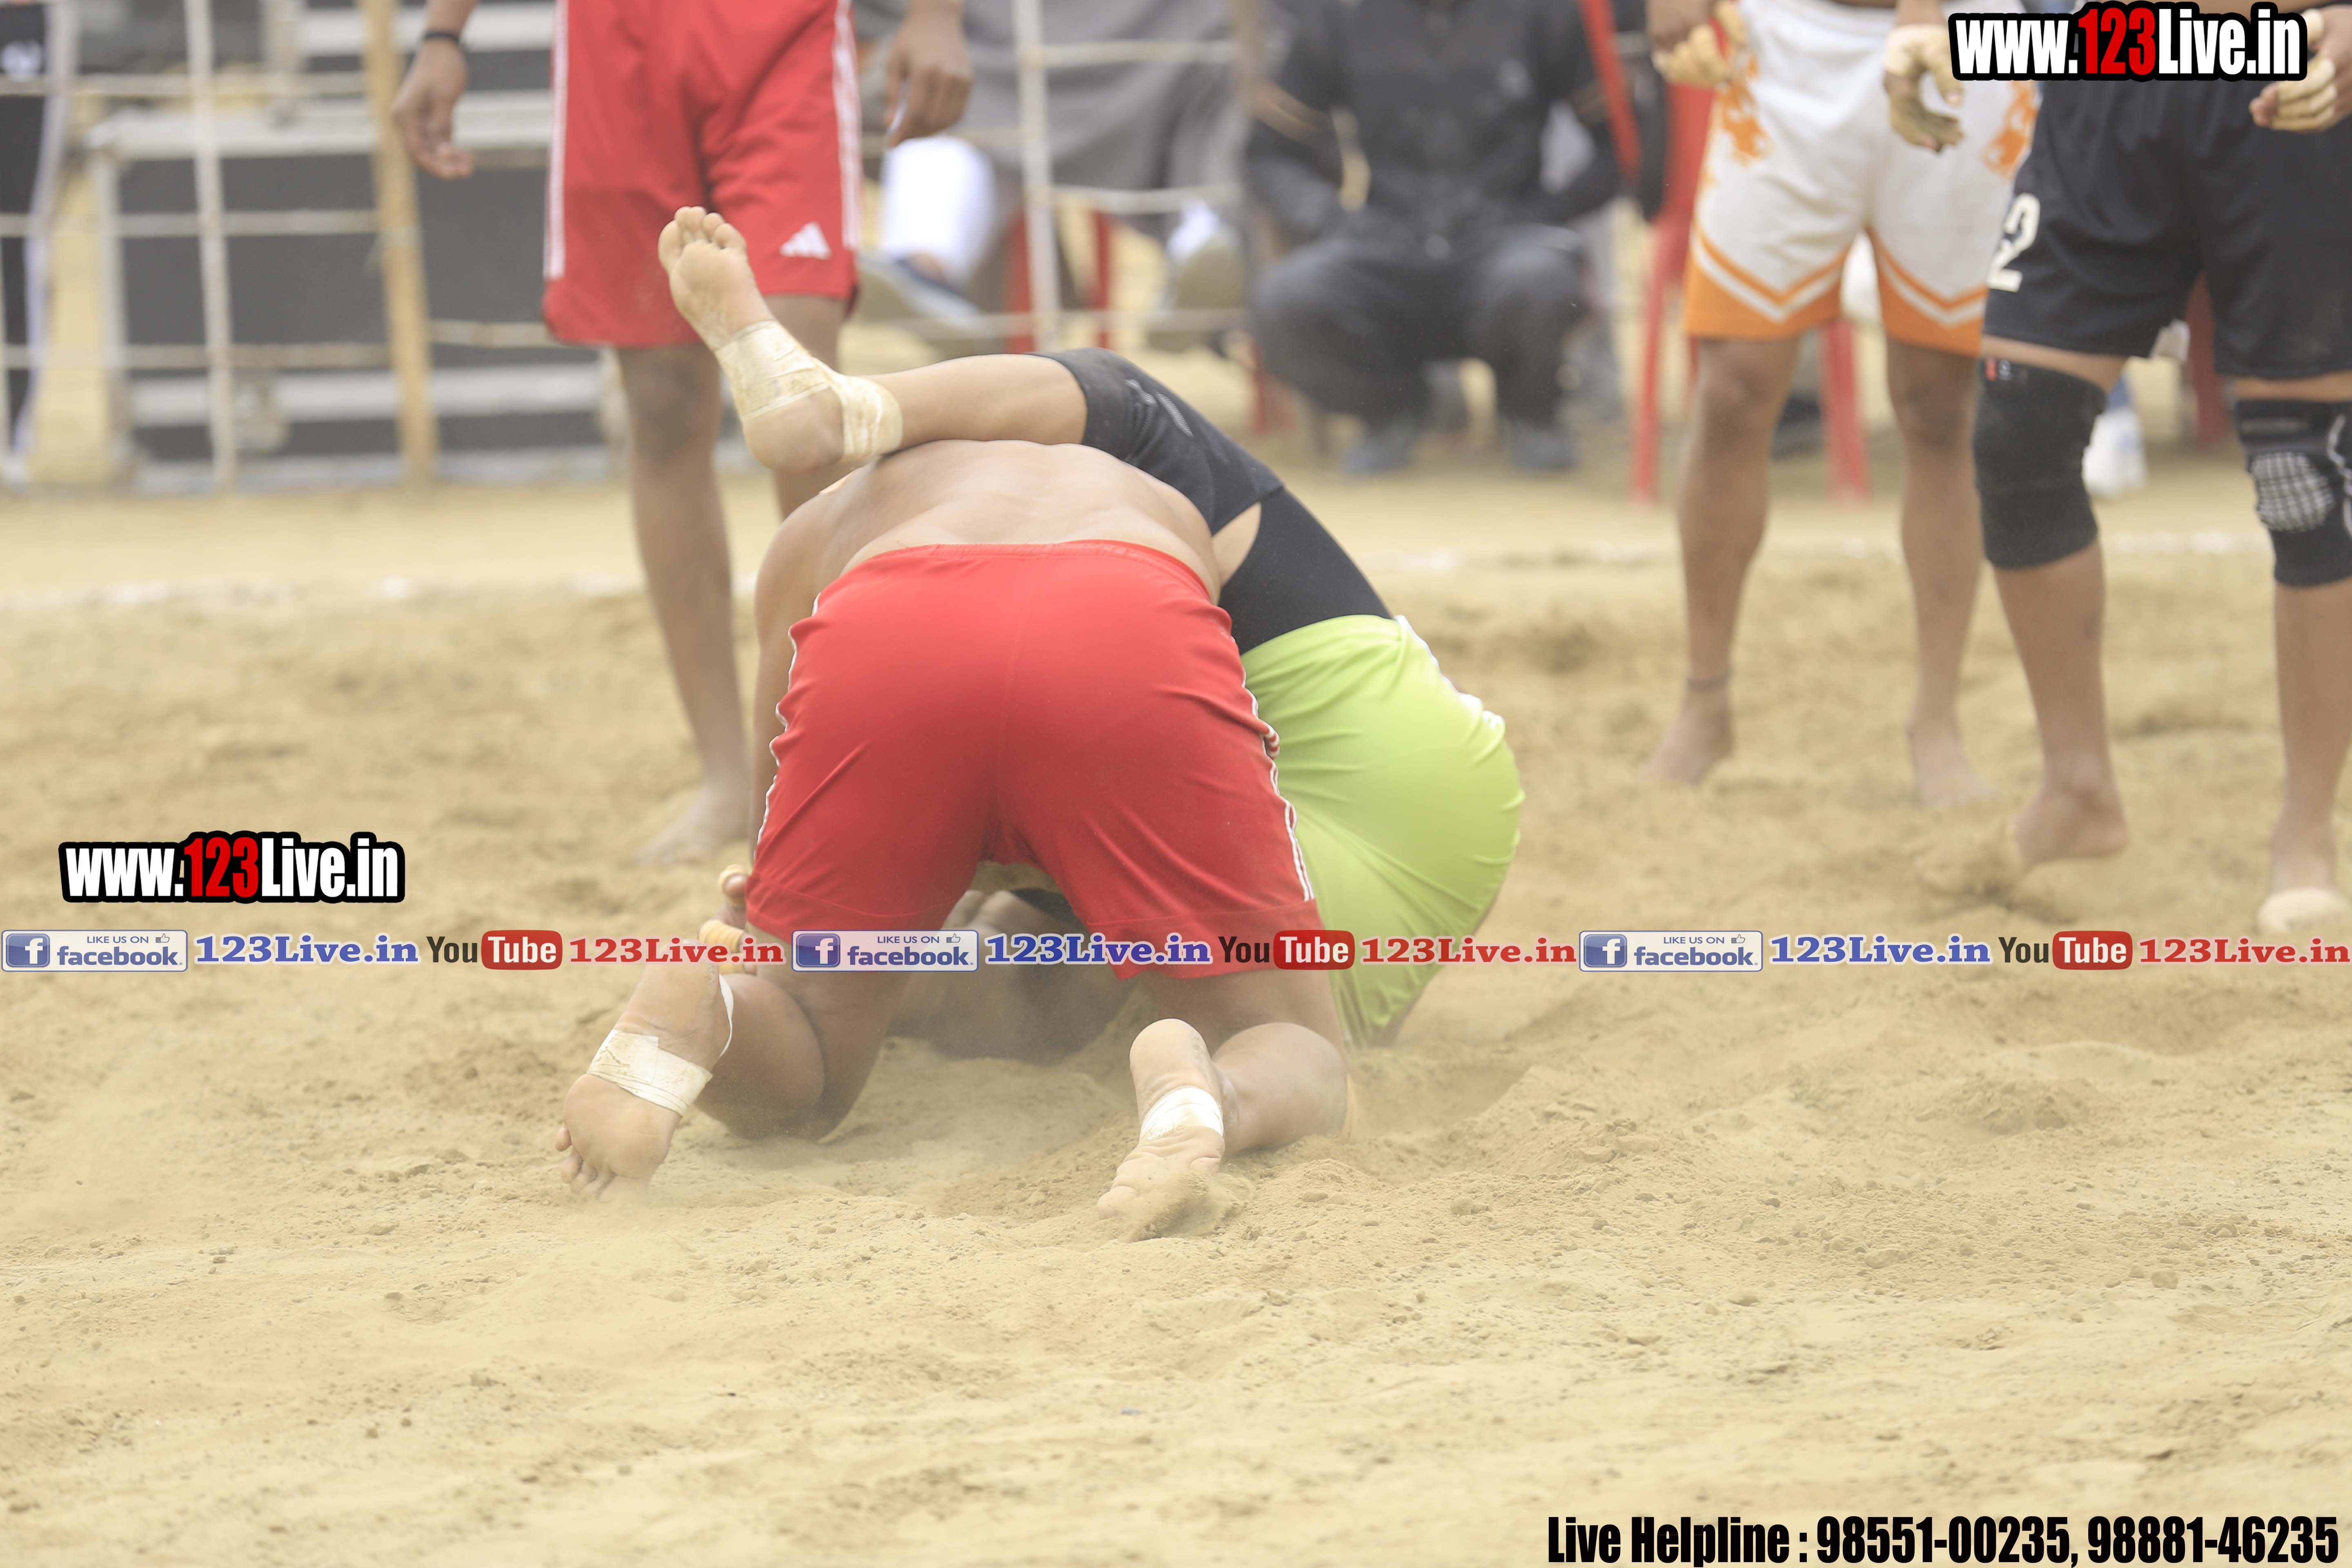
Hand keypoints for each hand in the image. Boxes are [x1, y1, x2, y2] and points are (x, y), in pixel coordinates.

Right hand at [390, 37, 472, 177]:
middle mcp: (407, 120)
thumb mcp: (444, 97)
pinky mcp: (431, 118)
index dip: (434, 165)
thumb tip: (441, 150)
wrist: (443, 49)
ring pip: (432, 149)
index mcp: (403, 115)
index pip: (415, 150)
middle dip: (443, 165)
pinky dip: (451, 149)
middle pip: (423, 153)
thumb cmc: (442, 69)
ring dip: (450, 159)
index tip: (453, 174)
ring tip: (470, 165)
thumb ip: (441, 125)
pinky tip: (468, 156)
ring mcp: (418, 120)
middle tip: (466, 172)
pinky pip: (439, 140)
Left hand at [883, 0, 971, 144]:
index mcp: (924, 70)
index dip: (903, 133)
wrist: (937, 18)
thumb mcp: (893, 63)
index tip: (891, 144)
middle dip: (914, 135)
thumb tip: (889, 125)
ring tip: (915, 132)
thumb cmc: (910, 40)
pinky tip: (930, 122)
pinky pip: (958, 112)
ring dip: (930, 132)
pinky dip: (944, 123)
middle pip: (931, 121)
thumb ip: (891, 94)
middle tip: (902, 139)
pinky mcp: (969, 81)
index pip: (915, 114)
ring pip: (947, 121)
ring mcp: (961, 79)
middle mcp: (946, 76)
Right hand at [1653, 2, 1747, 88]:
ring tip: (1708, 77)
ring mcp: (1662, 37)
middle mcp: (1676, 32)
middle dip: (1709, 78)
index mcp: (1694, 21)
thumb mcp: (1718, 1)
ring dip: (1694, 79)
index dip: (1719, 71)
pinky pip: (1665, 67)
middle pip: (1692, 69)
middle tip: (1722, 78)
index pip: (1706, 58)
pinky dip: (1679, 74)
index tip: (1730, 76)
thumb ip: (1733, 23)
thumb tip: (1744, 47)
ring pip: (1677, 72)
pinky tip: (1692, 72)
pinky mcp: (1654, 39)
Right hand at [1884, 21, 1964, 150]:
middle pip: (1910, 122)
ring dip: (1936, 127)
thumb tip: (1958, 103)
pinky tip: (1953, 120)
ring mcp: (1900, 89)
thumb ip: (1947, 76)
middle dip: (1933, 133)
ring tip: (1960, 135)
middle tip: (1958, 141)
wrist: (1916, 11)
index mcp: (1897, 84)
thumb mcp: (1938, 50)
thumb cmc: (1927, 28)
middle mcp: (1895, 90)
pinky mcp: (1908, 86)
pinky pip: (1918, 109)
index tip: (1936, 146)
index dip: (1917, 135)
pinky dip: (1934, 117)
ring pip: (1915, 118)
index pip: (1903, 119)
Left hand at [2252, 8, 2345, 132]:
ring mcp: (2350, 95)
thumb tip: (2268, 50)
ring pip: (2315, 118)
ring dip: (2284, 120)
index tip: (2264, 95)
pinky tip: (2274, 120)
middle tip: (2255, 106)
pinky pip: (2321, 123)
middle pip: (2313, 103)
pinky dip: (2296, 125)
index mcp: (2342, 56)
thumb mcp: (2321, 22)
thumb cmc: (2338, 27)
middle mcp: (2350, 78)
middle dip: (2281, 107)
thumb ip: (2298, 33)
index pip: (2314, 81)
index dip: (2288, 91)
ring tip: (2259, 115)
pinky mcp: (2347, 105)